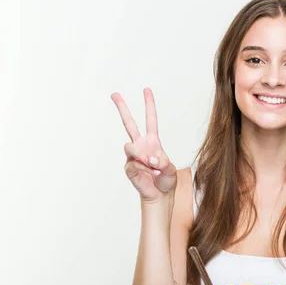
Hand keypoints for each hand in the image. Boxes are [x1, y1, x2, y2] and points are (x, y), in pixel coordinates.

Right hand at [111, 88, 176, 202]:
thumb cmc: (166, 180)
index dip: (149, 105)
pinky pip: (134, 164)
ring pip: (130, 147)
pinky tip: (150, 174)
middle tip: (114, 94)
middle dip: (122, 108)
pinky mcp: (129, 167)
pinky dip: (144, 168)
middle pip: (129, 124)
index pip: (150, 120)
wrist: (160, 195)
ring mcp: (133, 156)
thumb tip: (150, 158)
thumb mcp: (171, 169)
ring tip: (153, 165)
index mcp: (153, 141)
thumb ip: (163, 162)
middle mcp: (141, 145)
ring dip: (143, 157)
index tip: (146, 90)